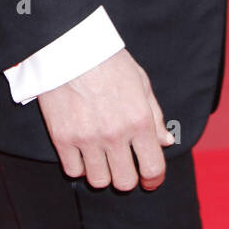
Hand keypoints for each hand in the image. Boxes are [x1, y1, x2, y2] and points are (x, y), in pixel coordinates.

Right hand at [37, 47, 173, 191]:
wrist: (71, 46)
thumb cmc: (109, 61)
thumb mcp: (141, 82)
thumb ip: (155, 116)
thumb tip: (166, 142)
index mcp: (139, 120)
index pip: (152, 168)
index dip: (154, 179)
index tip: (150, 180)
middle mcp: (115, 134)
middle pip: (125, 182)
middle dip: (128, 177)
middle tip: (123, 165)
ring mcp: (87, 138)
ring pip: (99, 181)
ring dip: (102, 173)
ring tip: (101, 157)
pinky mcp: (62, 138)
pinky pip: (73, 171)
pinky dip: (79, 166)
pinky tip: (83, 151)